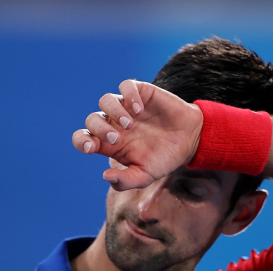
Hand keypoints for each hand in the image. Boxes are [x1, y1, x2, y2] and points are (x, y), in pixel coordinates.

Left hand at [72, 80, 203, 189]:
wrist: (190, 141)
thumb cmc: (164, 159)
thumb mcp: (145, 176)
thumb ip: (125, 181)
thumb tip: (105, 176)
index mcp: (109, 144)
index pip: (84, 138)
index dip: (81, 141)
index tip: (91, 148)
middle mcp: (114, 124)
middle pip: (92, 119)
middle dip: (99, 129)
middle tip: (116, 138)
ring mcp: (127, 107)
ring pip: (105, 101)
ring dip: (113, 112)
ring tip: (130, 124)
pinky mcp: (141, 93)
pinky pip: (126, 86)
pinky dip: (129, 95)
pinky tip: (140, 109)